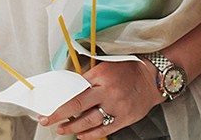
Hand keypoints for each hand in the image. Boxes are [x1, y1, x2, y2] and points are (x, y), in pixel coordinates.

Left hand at [40, 59, 162, 138]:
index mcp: (101, 76)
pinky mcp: (125, 118)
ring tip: (62, 129)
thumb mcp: (106, 66)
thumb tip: (69, 89)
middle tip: (47, 121)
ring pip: (89, 121)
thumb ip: (89, 78)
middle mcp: (108, 92)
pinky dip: (90, 134)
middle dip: (59, 116)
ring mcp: (117, 106)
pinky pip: (104, 129)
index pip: (74, 91)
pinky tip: (81, 135)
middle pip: (77, 106)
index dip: (59, 103)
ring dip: (72, 127)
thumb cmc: (128, 70)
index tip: (47, 110)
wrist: (153, 77)